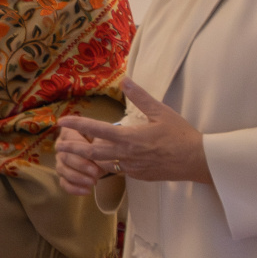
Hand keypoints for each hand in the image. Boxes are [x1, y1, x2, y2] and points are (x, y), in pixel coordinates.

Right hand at [55, 126, 107, 195]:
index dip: (80, 147)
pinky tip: (87, 191)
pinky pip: (64, 183)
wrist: (105, 152)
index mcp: (67, 132)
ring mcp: (60, 162)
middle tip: (96, 172)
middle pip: (65, 156)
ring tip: (93, 182)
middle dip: (81, 165)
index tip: (94, 155)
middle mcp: (60, 146)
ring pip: (63, 170)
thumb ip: (98, 143)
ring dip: (78, 177)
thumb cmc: (102, 142)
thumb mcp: (102, 139)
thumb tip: (99, 154)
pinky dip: (74, 189)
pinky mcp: (63, 175)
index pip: (68, 139)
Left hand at [56, 78, 212, 186]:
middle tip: (58, 145)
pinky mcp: (138, 176)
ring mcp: (132, 168)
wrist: (199, 161)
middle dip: (73, 149)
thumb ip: (140, 97)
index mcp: (130, 137)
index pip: (96, 130)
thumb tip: (125, 81)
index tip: (62, 120)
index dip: (78, 125)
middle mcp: (127, 154)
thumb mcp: (161, 112)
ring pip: (104, 163)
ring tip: (80, 150)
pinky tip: (114, 157)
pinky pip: (120, 169)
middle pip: (91, 153)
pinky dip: (113, 163)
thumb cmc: (182, 135)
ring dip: (92, 157)